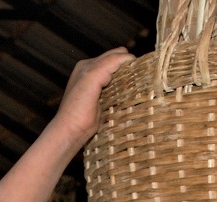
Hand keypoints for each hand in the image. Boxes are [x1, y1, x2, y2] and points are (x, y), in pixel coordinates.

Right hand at [0, 46, 134, 201]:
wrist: (68, 131)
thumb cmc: (82, 123)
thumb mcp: (100, 105)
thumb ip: (109, 94)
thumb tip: (127, 95)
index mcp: (85, 72)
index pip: (109, 61)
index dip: (125, 64)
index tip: (143, 71)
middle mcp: (84, 67)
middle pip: (113, 56)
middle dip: (130, 62)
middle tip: (148, 68)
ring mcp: (87, 70)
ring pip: (114, 57)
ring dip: (131, 62)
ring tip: (147, 67)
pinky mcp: (91, 76)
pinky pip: (113, 62)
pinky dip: (125, 63)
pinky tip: (135, 66)